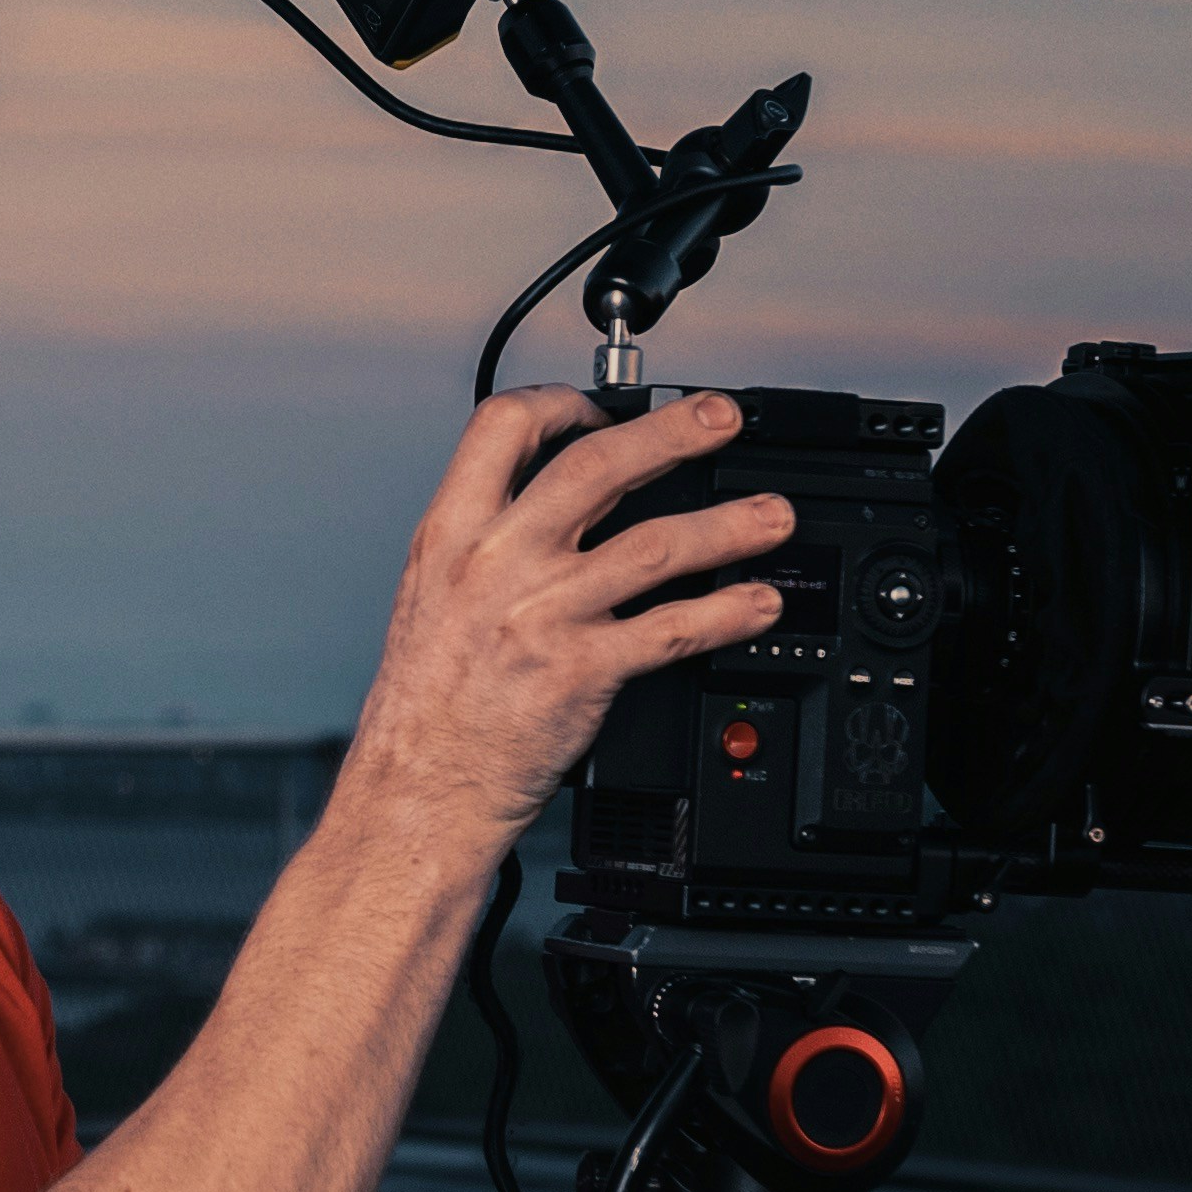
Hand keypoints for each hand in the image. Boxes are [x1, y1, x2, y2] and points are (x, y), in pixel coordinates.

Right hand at [345, 389, 795, 841]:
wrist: (419, 788)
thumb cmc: (423, 705)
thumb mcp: (430, 597)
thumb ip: (485, 545)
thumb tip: (549, 507)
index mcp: (451, 536)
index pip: (502, 428)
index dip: (559, 403)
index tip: (600, 407)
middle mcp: (498, 564)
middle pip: (596, 466)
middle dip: (672, 432)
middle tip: (720, 418)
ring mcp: (544, 615)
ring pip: (653, 545)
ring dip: (726, 524)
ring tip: (772, 515)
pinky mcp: (583, 672)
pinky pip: (673, 631)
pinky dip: (727, 612)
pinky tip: (758, 603)